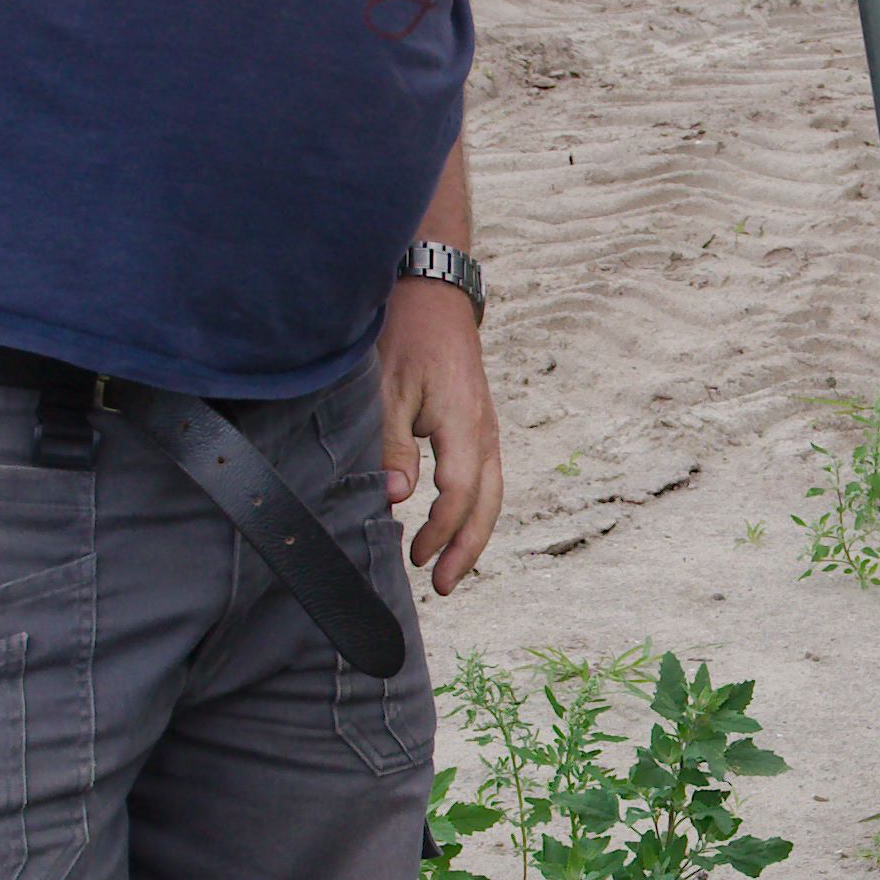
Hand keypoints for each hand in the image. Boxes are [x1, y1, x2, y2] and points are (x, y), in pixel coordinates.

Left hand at [377, 275, 499, 594]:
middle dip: (467, 549)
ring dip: (473, 533)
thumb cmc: (406, 335)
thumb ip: (392, 444)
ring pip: (493, 492)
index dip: (438, 531)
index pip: (458, 494)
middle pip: (487, 503)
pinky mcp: (479, 423)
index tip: (413, 556)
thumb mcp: (387, 387)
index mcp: (463, 423)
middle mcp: (484, 429)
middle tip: (443, 585)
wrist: (434, 294)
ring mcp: (486, 426)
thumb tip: (399, 498)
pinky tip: (454, 522)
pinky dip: (474, 507)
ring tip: (452, 566)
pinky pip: (487, 476)